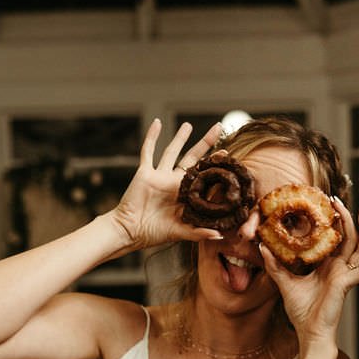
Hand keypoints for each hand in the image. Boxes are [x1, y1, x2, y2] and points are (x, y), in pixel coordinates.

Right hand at [108, 119, 224, 249]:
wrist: (130, 230)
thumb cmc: (154, 233)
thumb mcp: (180, 232)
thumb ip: (199, 233)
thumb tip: (220, 236)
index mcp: (185, 194)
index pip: (204, 175)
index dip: (215, 165)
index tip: (228, 155)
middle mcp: (174, 182)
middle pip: (193, 157)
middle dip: (206, 143)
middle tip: (219, 127)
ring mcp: (160, 175)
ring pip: (172, 151)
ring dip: (180, 137)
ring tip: (189, 125)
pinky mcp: (145, 172)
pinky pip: (148, 151)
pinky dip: (152, 137)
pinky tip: (156, 123)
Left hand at [261, 198, 358, 345]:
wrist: (309, 333)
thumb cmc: (301, 312)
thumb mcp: (284, 283)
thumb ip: (275, 265)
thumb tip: (262, 247)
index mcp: (327, 266)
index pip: (332, 238)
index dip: (331, 221)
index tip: (324, 204)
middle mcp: (339, 267)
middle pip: (347, 236)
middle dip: (344, 217)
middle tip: (335, 198)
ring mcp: (346, 274)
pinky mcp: (348, 282)